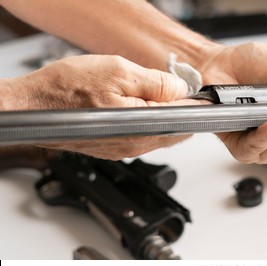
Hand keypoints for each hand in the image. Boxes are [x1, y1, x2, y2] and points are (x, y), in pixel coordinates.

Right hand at [14, 55, 207, 159]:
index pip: (185, 119)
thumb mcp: (120, 72)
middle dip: (175, 109)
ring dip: (158, 115)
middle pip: (174, 129)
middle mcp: (136, 146)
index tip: (190, 92)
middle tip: (163, 88)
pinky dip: (142, 121)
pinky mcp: (114, 150)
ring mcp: (125, 150)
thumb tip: (182, 90)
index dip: (191, 102)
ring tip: (139, 94)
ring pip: (158, 133)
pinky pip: (141, 136)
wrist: (33, 106)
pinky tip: (127, 106)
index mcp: (143, 128)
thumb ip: (157, 83)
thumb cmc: (68, 88)